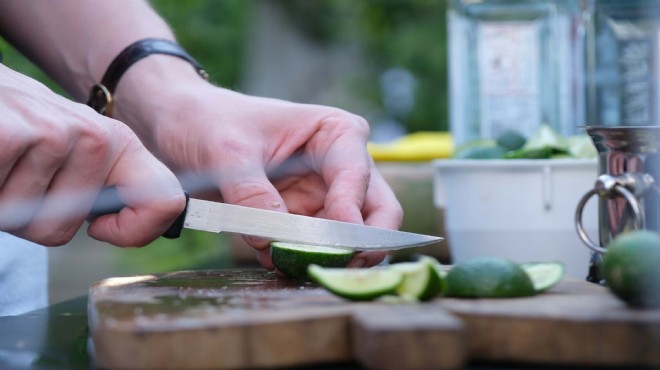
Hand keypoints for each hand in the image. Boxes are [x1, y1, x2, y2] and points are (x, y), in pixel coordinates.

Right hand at [0, 65, 184, 246]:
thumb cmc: (22, 131)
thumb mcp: (72, 155)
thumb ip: (98, 189)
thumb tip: (113, 225)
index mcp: (119, 144)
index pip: (164, 200)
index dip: (136, 231)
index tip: (99, 228)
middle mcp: (96, 134)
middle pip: (61, 229)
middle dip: (29, 219)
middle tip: (18, 179)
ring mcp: (54, 131)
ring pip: (24, 219)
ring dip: (2, 203)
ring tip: (2, 162)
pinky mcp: (12, 131)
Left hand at [114, 66, 402, 268]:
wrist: (181, 127)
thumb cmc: (208, 121)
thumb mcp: (226, 152)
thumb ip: (251, 194)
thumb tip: (271, 240)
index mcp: (335, 133)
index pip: (356, 175)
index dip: (350, 211)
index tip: (337, 242)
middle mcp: (340, 165)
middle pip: (374, 210)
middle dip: (363, 242)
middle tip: (342, 268)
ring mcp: (324, 196)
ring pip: (348, 237)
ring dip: (328, 257)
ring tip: (297, 268)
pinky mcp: (303, 220)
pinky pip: (314, 249)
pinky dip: (301, 260)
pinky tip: (277, 264)